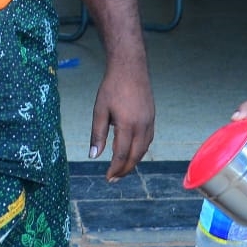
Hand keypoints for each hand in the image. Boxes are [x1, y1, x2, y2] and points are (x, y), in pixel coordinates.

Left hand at [88, 61, 154, 180]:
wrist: (130, 67)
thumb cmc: (112, 87)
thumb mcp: (100, 110)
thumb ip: (97, 134)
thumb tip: (94, 156)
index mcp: (127, 125)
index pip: (121, 154)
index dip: (115, 169)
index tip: (107, 178)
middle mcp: (142, 126)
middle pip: (135, 156)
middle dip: (124, 170)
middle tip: (113, 179)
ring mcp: (149, 122)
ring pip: (143, 149)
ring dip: (133, 162)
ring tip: (121, 169)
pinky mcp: (152, 117)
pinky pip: (148, 140)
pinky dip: (140, 151)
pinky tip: (132, 152)